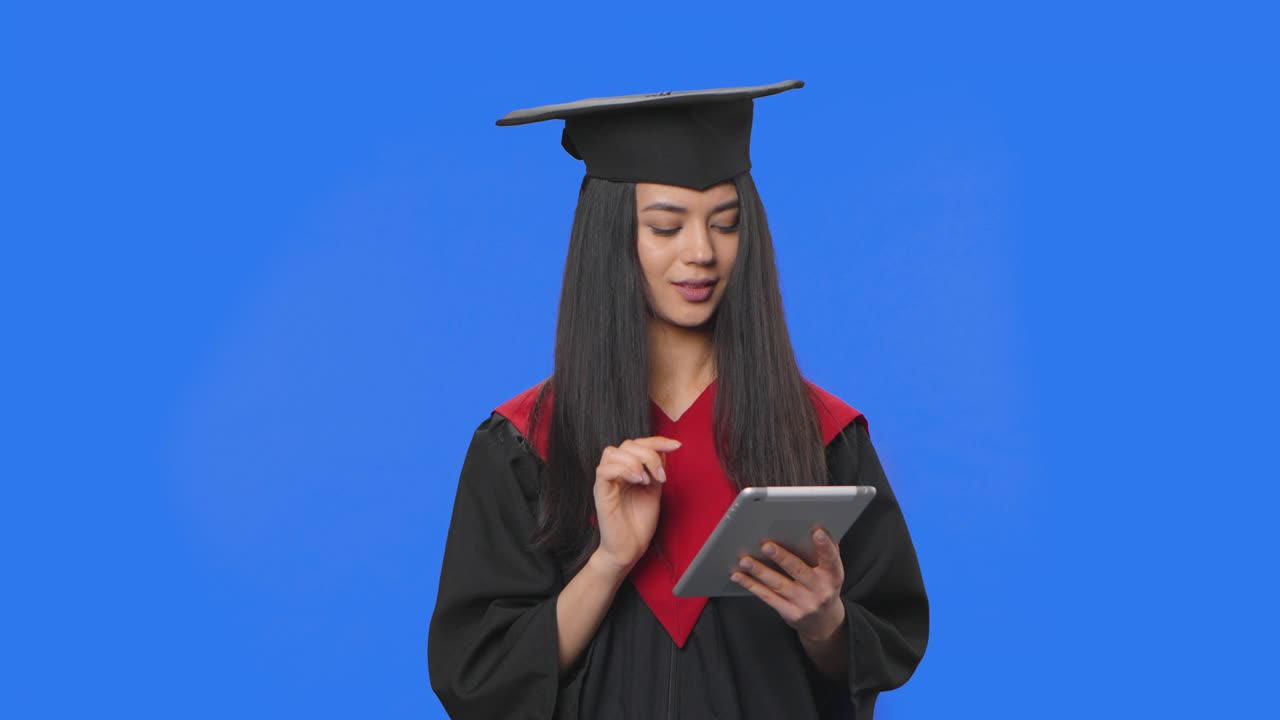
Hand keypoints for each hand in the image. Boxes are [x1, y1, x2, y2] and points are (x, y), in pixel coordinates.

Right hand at [592, 437, 680, 573]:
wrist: (630, 547)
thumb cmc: (639, 521)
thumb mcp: (655, 489)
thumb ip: (656, 469)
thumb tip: (663, 449)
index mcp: (627, 469)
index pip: (638, 444)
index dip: (657, 441)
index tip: (676, 445)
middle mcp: (615, 472)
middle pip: (627, 444)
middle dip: (649, 454)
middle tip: (661, 475)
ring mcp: (606, 481)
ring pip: (612, 452)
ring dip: (635, 461)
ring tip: (647, 480)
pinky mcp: (600, 492)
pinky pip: (604, 470)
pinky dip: (624, 470)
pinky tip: (638, 481)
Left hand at [730, 528, 846, 641]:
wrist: (823, 622)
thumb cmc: (823, 586)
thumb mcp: (831, 571)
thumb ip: (826, 552)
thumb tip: (816, 525)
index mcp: (833, 576)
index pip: (831, 559)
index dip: (825, 546)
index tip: (817, 532)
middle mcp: (820, 590)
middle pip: (799, 571)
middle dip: (782, 558)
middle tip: (766, 546)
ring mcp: (804, 603)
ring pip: (779, 584)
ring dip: (760, 571)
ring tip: (745, 560)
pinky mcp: (790, 613)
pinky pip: (768, 597)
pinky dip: (751, 585)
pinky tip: (739, 576)